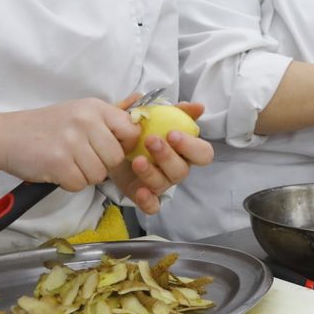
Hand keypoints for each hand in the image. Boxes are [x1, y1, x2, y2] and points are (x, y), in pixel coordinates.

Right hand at [0, 97, 141, 193]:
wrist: (6, 135)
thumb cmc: (46, 126)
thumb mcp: (79, 111)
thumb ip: (110, 113)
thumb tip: (140, 99)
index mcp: (94, 107)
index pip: (131, 131)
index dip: (123, 146)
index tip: (107, 148)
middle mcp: (85, 121)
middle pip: (115, 158)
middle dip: (101, 165)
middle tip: (81, 158)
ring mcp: (71, 142)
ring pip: (98, 174)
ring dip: (83, 175)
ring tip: (67, 162)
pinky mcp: (58, 162)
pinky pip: (79, 184)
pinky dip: (68, 183)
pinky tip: (57, 170)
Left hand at [110, 98, 213, 215]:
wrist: (110, 142)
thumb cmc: (139, 128)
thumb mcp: (152, 114)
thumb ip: (174, 109)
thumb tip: (197, 107)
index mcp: (184, 150)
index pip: (203, 153)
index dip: (191, 146)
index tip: (173, 134)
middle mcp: (176, 168)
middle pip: (182, 170)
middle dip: (167, 156)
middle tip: (150, 141)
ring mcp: (161, 184)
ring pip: (164, 185)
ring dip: (151, 172)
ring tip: (137, 160)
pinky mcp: (144, 196)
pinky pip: (152, 206)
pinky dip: (148, 201)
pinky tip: (140, 191)